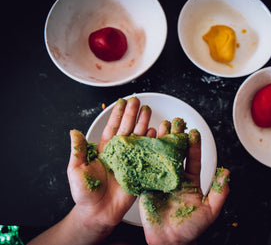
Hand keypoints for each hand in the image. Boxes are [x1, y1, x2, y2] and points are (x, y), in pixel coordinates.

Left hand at [68, 97, 154, 232]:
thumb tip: (73, 132)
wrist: (98, 212)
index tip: (122, 101)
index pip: (112, 128)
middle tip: (137, 100)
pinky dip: (151, 142)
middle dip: (132, 114)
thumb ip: (78, 150)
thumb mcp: (77, 169)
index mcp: (105, 150)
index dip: (117, 114)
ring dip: (143, 124)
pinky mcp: (139, 171)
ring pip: (138, 138)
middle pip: (127, 129)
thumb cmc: (85, 193)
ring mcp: (130, 161)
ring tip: (148, 111)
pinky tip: (154, 131)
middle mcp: (119, 152)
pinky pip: (147, 154)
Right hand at [139, 118, 229, 244]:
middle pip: (175, 153)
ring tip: (160, 126)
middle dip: (175, 137)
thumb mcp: (210, 210)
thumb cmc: (191, 229)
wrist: (170, 242)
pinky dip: (145, 155)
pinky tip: (145, 143)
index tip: (193, 132)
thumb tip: (227, 172)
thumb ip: (219, 191)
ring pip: (160, 157)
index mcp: (190, 180)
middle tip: (176, 122)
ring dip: (160, 141)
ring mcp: (161, 180)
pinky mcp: (147, 186)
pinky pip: (146, 169)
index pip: (192, 158)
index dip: (193, 145)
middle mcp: (175, 177)